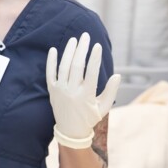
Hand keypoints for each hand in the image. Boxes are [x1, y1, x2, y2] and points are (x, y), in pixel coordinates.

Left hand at [46, 32, 120, 148]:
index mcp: (86, 95)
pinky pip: (50, 73)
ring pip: (64, 66)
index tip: (97, 45)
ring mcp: (60, 90)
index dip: (94, 57)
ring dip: (69, 51)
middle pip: (77, 65)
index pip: (91, 72)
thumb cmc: (90, 117)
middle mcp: (72, 91)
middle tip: (86, 36)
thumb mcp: (104, 107)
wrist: (70, 131)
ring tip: (74, 40)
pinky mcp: (52, 90)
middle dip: (82, 49)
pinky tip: (53, 49)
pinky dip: (51, 61)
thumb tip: (118, 75)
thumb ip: (111, 91)